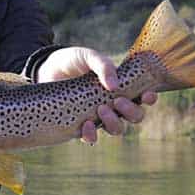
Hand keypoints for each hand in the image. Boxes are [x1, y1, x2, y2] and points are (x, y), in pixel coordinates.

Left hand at [36, 46, 157, 143]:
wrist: (45, 70)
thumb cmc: (71, 61)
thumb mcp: (87, 56)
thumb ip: (103, 65)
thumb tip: (114, 86)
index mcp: (119, 87)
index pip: (142, 96)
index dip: (149, 99)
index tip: (146, 95)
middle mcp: (113, 104)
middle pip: (135, 117)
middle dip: (131, 112)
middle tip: (116, 101)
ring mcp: (98, 116)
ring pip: (117, 129)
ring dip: (113, 123)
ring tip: (101, 110)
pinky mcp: (80, 125)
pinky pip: (91, 138)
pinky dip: (91, 135)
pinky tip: (85, 125)